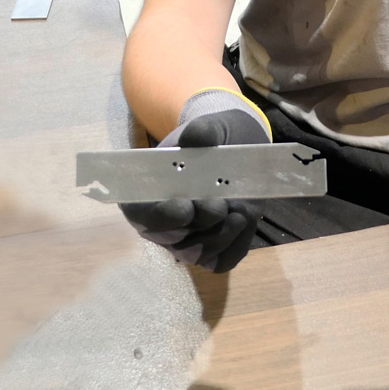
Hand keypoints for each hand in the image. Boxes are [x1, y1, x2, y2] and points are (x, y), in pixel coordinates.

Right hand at [119, 107, 266, 272]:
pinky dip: (237, 244)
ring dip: (222, 236)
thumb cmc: (209, 141)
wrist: (232, 151)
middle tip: (221, 205)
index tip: (186, 207)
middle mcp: (163, 225)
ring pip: (200, 255)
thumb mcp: (206, 129)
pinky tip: (246, 219)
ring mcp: (187, 241)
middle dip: (201, 226)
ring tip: (242, 211)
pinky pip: (223, 260)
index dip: (161, 218)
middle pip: (174, 241)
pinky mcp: (213, 250)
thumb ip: (200, 132)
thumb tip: (197, 136)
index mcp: (147, 194)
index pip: (142, 216)